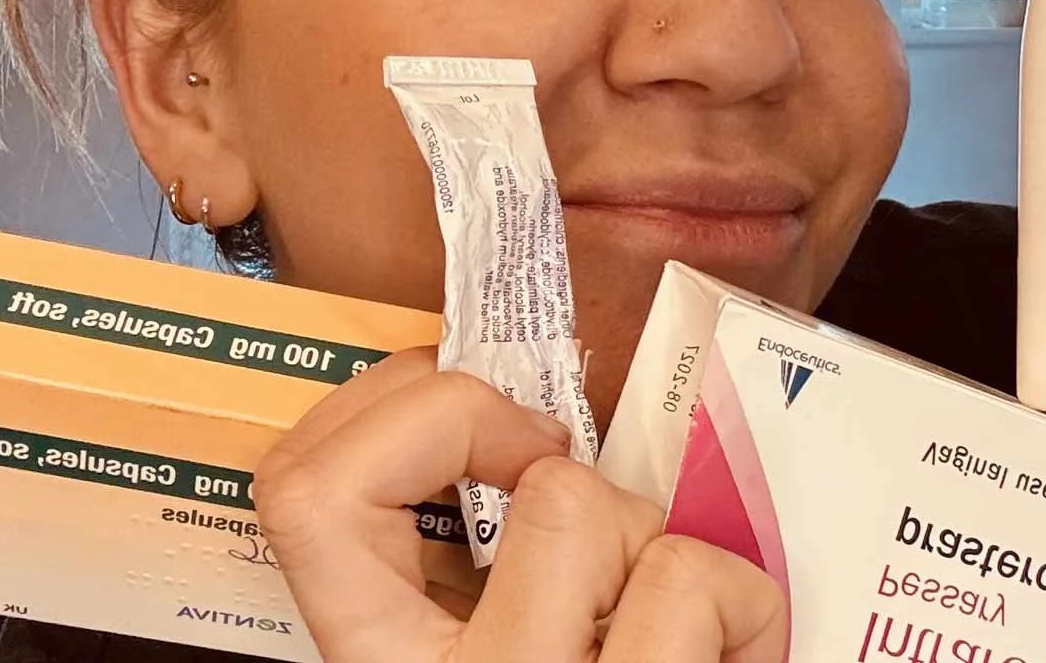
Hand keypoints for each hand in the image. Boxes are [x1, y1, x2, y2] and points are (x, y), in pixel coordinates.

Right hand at [253, 349, 786, 662]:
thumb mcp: (484, 654)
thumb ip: (464, 588)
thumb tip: (524, 454)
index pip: (301, 500)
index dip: (397, 408)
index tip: (479, 423)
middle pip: (492, 489)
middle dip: (552, 465)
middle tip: (573, 494)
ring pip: (596, 512)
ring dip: (658, 544)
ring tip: (672, 620)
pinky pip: (692, 583)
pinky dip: (743, 606)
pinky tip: (738, 661)